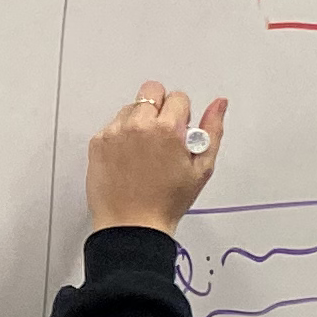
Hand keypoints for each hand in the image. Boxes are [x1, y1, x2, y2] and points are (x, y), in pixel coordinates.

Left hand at [88, 84, 227, 234]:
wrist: (132, 224)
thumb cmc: (167, 201)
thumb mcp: (201, 167)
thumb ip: (212, 129)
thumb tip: (219, 103)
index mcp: (168, 129)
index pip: (177, 97)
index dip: (182, 114)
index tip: (179, 132)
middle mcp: (138, 125)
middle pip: (151, 91)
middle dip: (160, 107)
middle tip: (162, 133)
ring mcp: (115, 132)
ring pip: (131, 107)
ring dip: (139, 120)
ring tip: (144, 150)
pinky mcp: (98, 142)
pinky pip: (112, 125)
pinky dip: (121, 134)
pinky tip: (128, 157)